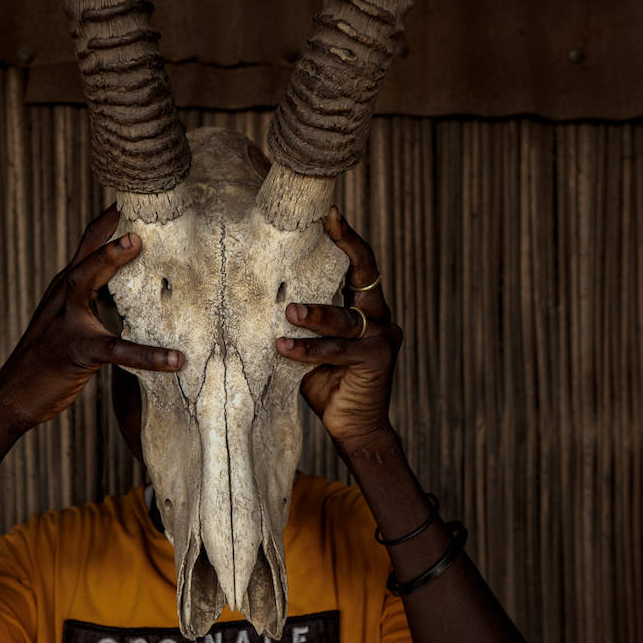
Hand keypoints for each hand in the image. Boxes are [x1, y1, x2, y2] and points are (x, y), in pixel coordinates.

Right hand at [0, 204, 184, 433]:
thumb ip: (92, 299)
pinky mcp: (78, 352)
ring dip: (109, 261)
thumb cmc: (47, 358)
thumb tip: (124, 284)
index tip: (131, 195)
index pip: (87, 245)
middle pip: (85, 254)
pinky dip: (148, 355)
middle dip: (107, 228)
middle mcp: (63, 297)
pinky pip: (116, 350)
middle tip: (133, 204)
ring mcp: (67, 322)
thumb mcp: (67, 320)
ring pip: (86, 284)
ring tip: (137, 243)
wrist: (13, 396)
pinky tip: (174, 360)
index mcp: (65, 288)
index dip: (107, 221)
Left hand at [274, 207, 401, 451]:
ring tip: (288, 311)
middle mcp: (379, 316)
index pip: (358, 265)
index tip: (330, 213)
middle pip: (365, 274)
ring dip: (314, 313)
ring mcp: (383, 337)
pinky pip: (338, 350)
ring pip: (344, 317)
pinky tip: (283, 348)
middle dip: (343, 248)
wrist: (354, 429)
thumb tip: (259, 296)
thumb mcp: (310, 345)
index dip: (346, 238)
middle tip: (323, 226)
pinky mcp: (378, 359)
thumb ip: (300, 322)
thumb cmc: (325, 383)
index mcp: (365, 308)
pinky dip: (308, 349)